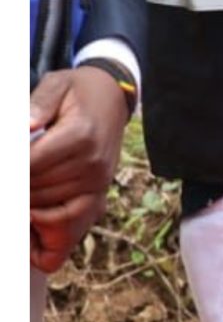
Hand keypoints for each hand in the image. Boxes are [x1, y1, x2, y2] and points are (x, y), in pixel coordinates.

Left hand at [29, 66, 133, 272]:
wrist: (113, 98)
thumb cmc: (78, 92)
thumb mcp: (57, 85)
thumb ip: (39, 103)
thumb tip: (27, 125)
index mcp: (80, 136)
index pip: (30, 166)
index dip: (13, 173)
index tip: (10, 172)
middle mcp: (93, 164)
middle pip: (35, 191)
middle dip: (16, 192)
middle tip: (12, 185)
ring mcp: (98, 183)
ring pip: (47, 211)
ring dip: (26, 210)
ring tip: (20, 204)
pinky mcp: (99, 194)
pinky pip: (71, 226)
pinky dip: (49, 236)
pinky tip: (32, 227)